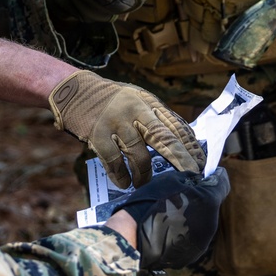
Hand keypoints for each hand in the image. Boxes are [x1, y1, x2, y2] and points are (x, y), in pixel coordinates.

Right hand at [48, 69, 204, 186]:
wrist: (75, 92)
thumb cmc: (113, 100)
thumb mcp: (138, 100)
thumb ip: (158, 118)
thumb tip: (185, 141)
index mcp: (148, 103)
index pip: (175, 126)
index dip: (189, 146)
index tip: (200, 163)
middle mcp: (134, 111)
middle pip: (162, 138)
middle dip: (180, 159)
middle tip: (191, 175)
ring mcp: (116, 124)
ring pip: (139, 156)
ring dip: (145, 175)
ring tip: (145, 184)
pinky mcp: (97, 136)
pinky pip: (114, 163)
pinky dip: (121, 176)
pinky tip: (125, 183)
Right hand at [114, 169, 229, 271]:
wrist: (132, 236)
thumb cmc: (150, 203)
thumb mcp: (171, 179)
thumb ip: (191, 178)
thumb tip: (199, 180)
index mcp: (209, 201)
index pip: (223, 183)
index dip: (215, 177)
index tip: (208, 176)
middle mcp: (211, 223)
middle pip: (211, 206)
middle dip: (200, 200)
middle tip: (179, 198)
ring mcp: (202, 242)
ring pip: (202, 224)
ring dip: (191, 219)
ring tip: (169, 217)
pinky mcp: (192, 255)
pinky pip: (192, 240)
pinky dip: (183, 235)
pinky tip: (166, 232)